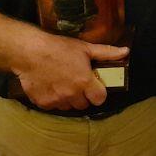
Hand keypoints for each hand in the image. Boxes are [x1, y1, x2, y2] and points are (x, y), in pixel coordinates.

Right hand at [12, 32, 128, 110]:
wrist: (29, 53)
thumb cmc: (59, 48)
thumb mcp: (85, 48)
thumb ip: (107, 52)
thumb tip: (126, 51)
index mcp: (84, 82)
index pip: (100, 99)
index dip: (99, 93)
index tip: (95, 86)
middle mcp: (72, 94)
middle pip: (84, 105)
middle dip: (84, 96)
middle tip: (78, 84)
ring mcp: (56, 101)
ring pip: (69, 107)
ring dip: (69, 99)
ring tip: (64, 84)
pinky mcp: (42, 104)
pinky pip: (53, 107)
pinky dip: (54, 100)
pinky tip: (51, 87)